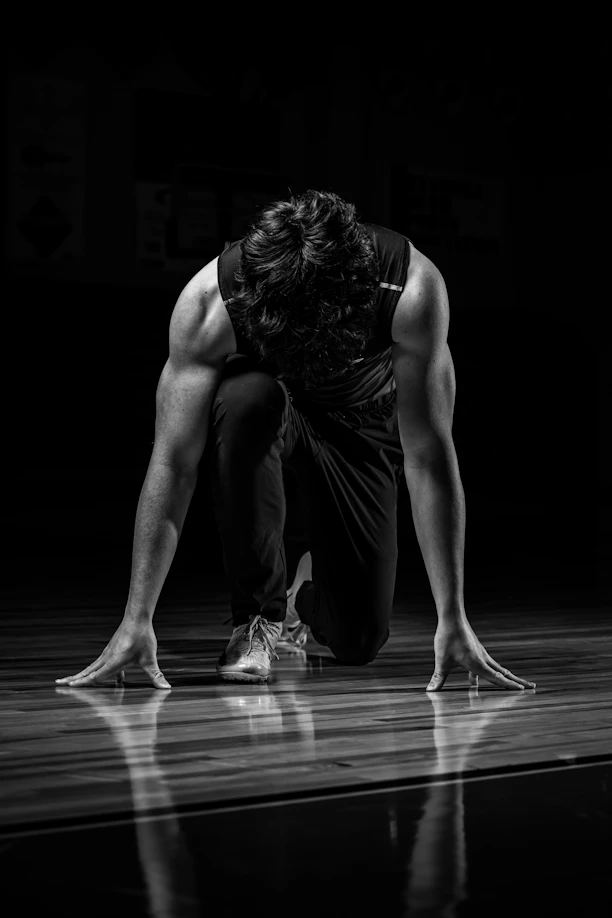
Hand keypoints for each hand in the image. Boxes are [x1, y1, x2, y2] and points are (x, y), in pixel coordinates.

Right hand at [55, 617, 170, 688]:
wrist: (137, 617)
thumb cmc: (143, 638)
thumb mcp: (150, 659)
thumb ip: (156, 675)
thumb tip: (166, 688)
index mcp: (114, 661)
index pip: (96, 676)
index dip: (84, 683)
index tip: (70, 686)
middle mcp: (107, 658)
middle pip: (88, 671)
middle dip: (74, 678)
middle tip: (58, 683)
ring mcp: (107, 654)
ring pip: (91, 667)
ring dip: (81, 674)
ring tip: (70, 680)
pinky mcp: (110, 651)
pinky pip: (99, 664)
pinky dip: (94, 671)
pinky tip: (109, 679)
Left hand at [427, 617, 534, 691]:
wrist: (452, 618)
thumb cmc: (447, 639)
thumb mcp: (442, 661)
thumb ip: (438, 678)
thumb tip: (430, 691)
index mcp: (477, 664)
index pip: (497, 678)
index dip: (509, 686)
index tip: (523, 691)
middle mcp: (483, 659)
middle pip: (504, 673)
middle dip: (517, 681)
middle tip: (531, 687)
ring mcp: (481, 654)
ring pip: (497, 668)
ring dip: (506, 676)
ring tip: (516, 683)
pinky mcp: (476, 651)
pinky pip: (487, 665)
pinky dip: (489, 673)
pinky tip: (473, 681)